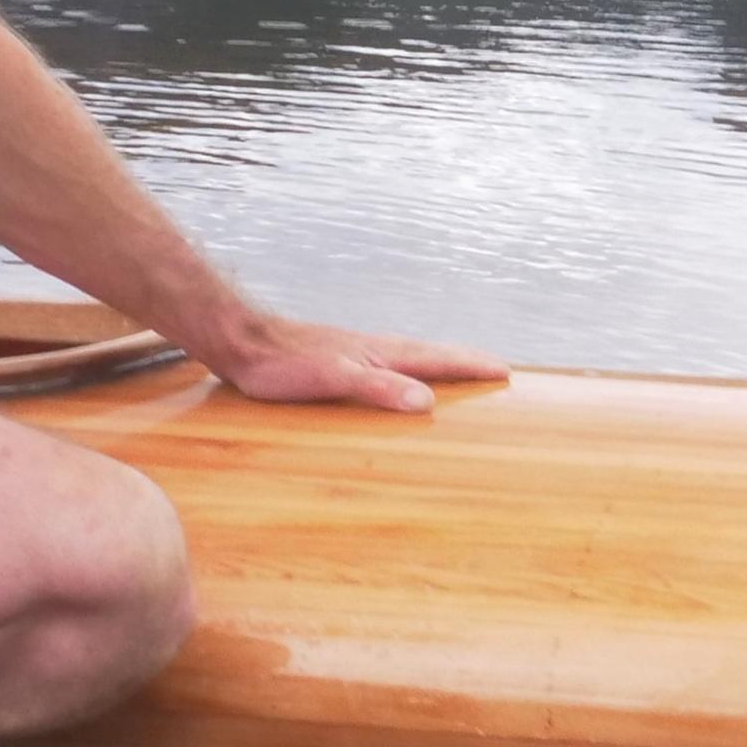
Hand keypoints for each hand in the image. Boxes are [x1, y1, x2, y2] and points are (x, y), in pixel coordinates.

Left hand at [209, 319, 510, 413]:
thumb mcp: (335, 378)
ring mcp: (357, 354)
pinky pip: (387, 368)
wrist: (242, 343)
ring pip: (410, 359)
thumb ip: (380, 388)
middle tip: (495, 368)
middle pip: (431, 355)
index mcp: (381, 353)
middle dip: (465, 362)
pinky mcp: (338, 362)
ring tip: (457, 374)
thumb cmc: (283, 364)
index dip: (471, 366)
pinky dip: (407, 374)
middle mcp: (375, 349)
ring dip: (439, 366)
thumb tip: (427, 403)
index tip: (504, 371)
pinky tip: (396, 383)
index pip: (438, 359)